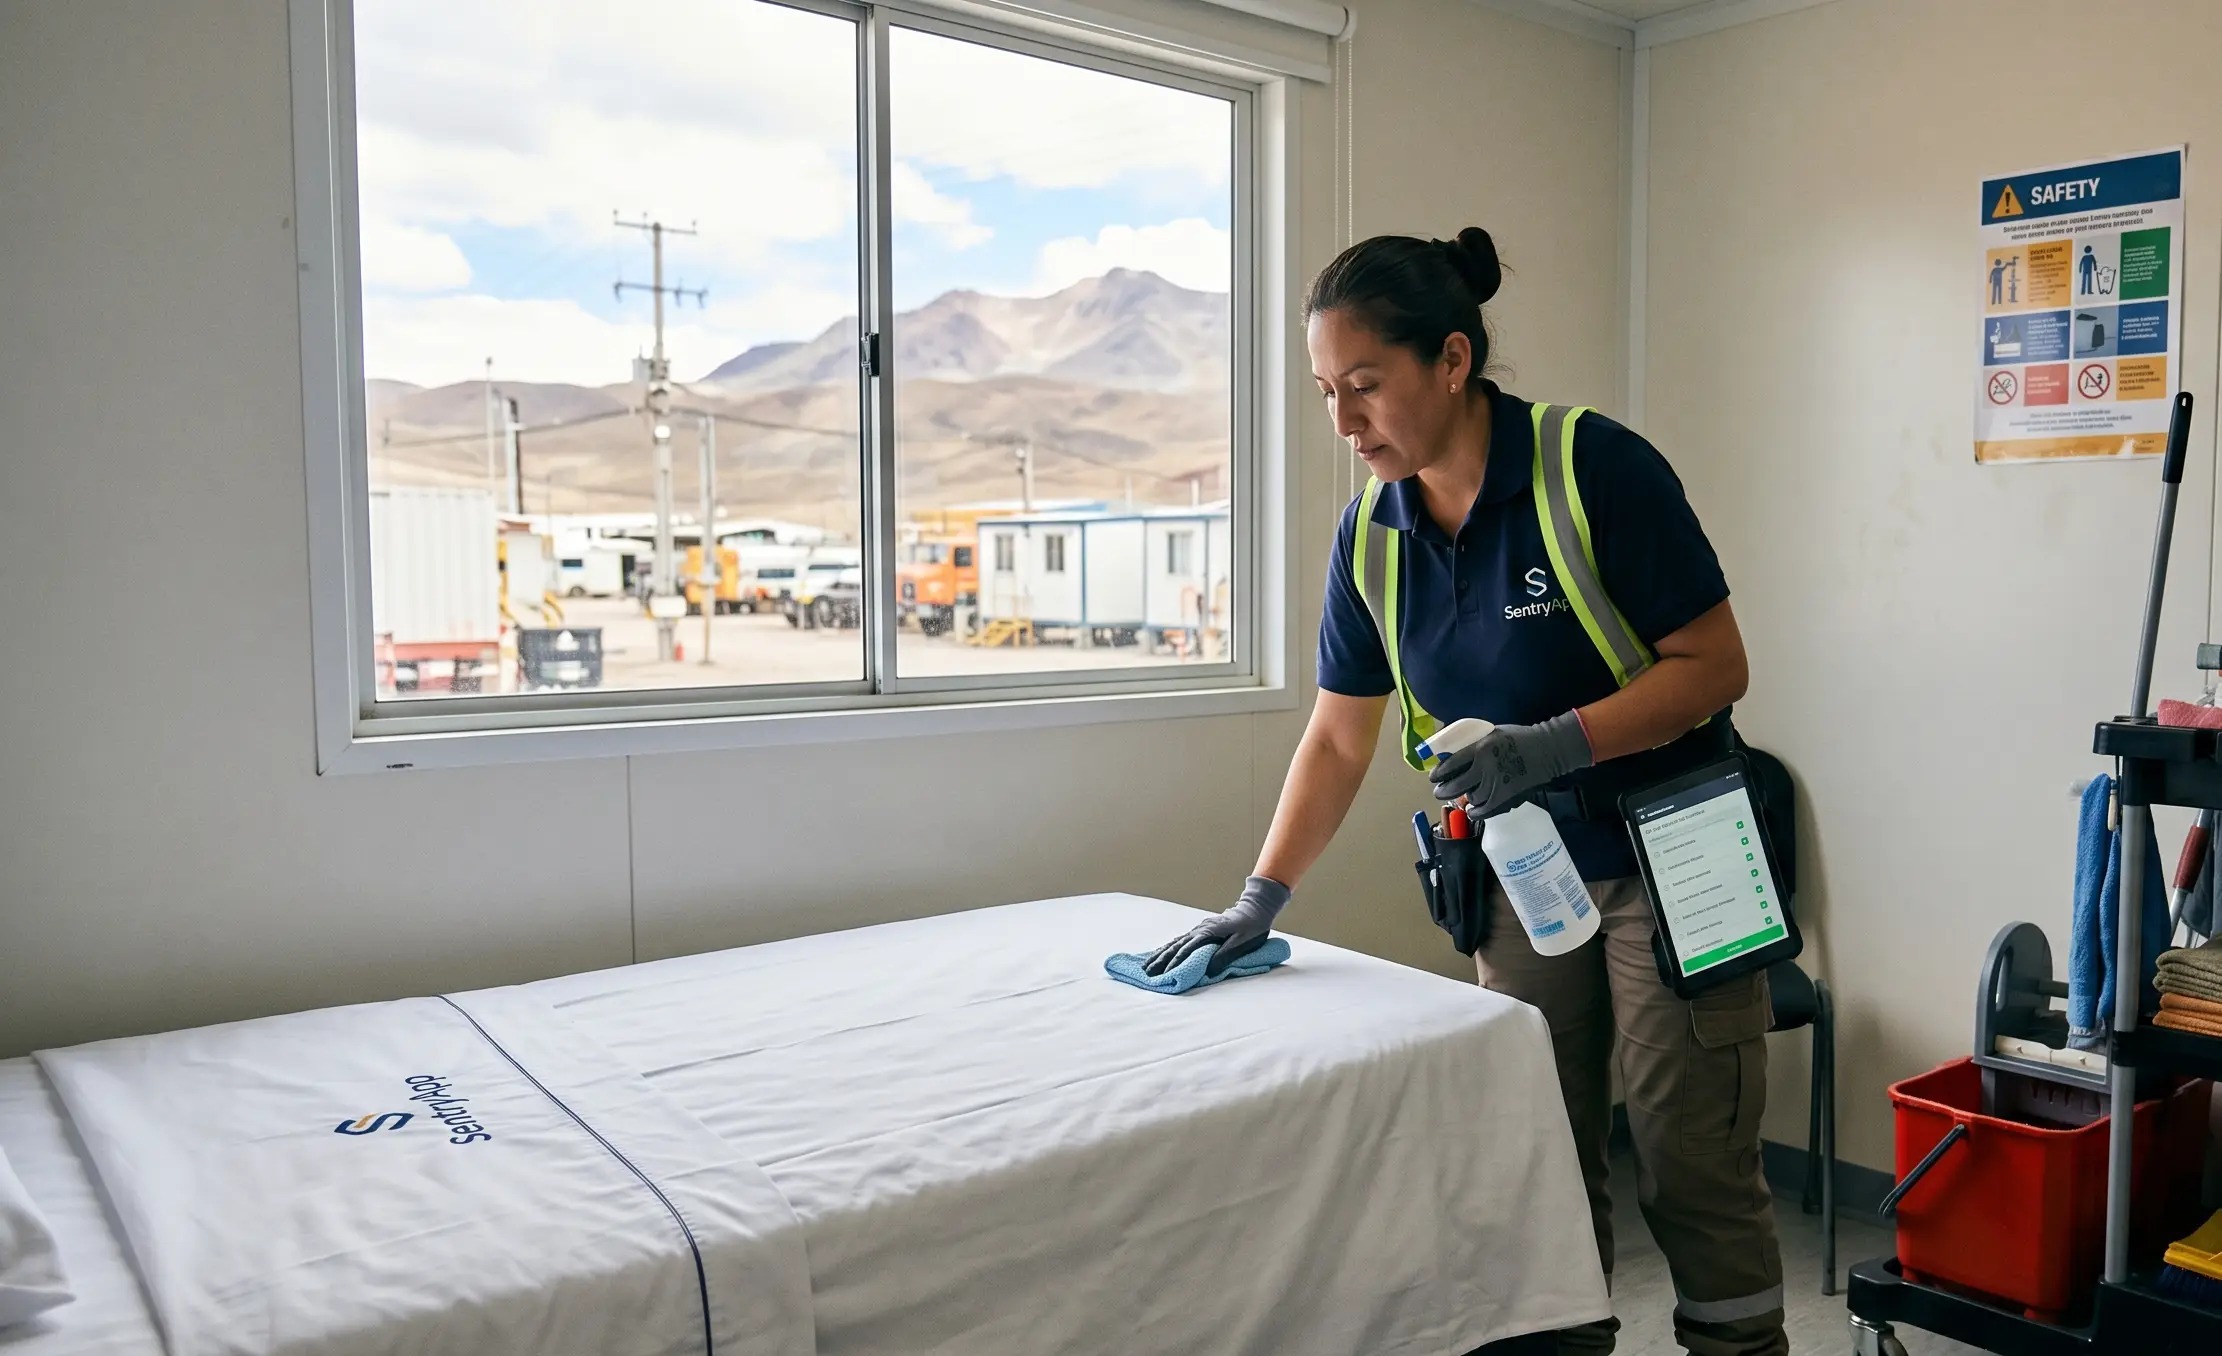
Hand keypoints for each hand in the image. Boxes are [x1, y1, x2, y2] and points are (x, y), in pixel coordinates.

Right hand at [1142, 876, 1290, 977]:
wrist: (1255, 908)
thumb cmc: (1252, 926)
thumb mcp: (1243, 942)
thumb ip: (1224, 955)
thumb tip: (1208, 970)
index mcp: (1208, 933)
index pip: (1187, 950)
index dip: (1175, 963)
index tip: (1164, 975)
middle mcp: (1199, 930)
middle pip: (1175, 946)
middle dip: (1160, 960)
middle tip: (1146, 973)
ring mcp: (1198, 929)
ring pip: (1175, 943)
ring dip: (1160, 955)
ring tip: (1147, 966)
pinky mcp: (1200, 931)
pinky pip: (1180, 941)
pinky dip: (1168, 948)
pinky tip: (1161, 953)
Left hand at [1428, 712, 1592, 817]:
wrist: (1546, 751)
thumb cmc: (1518, 738)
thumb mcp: (1492, 733)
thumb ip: (1473, 743)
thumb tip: (1451, 751)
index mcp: (1480, 749)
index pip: (1451, 764)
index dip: (1438, 773)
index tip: (1433, 777)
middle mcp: (1485, 768)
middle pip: (1455, 785)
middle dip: (1443, 791)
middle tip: (1439, 792)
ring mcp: (1495, 785)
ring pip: (1470, 798)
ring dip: (1464, 798)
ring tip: (1463, 796)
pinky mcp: (1506, 799)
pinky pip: (1484, 810)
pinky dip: (1475, 812)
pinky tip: (1471, 809)